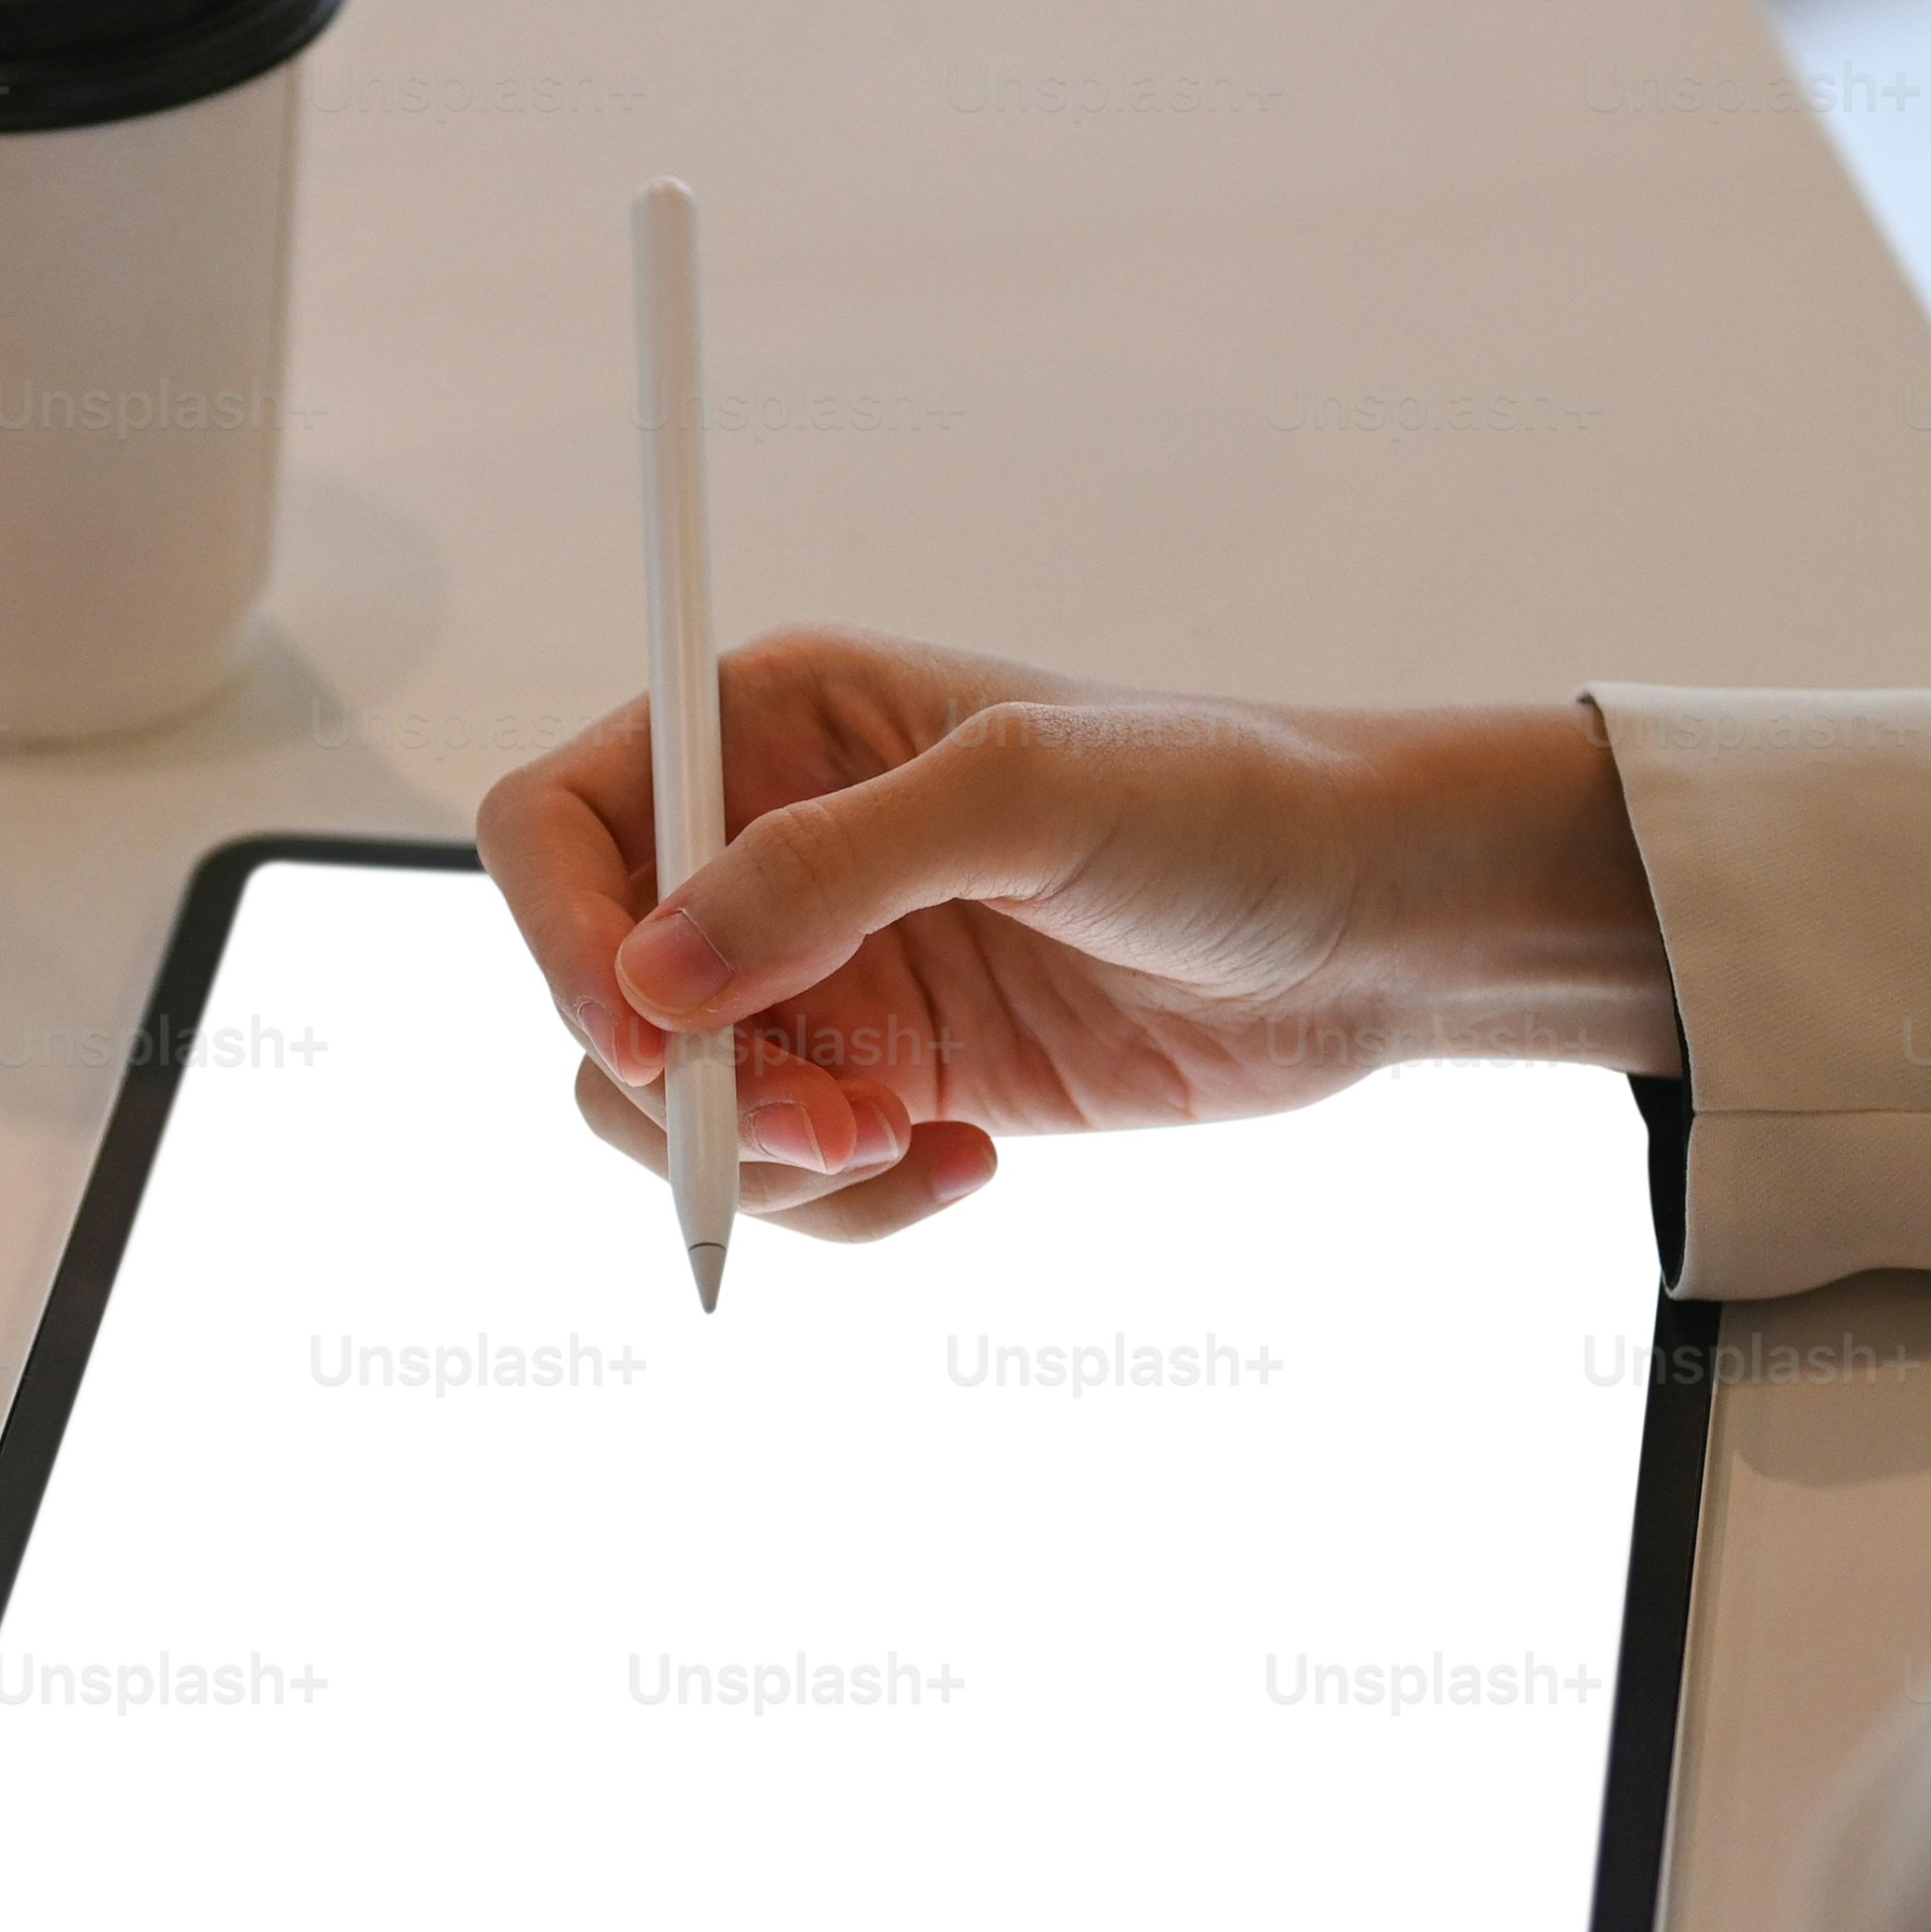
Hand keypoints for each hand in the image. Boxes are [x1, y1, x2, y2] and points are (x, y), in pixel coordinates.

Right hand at [469, 625, 1674, 1243]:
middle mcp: (770, 849)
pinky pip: (784, 1180)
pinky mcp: (886, 1084)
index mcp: (770, 725)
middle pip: (596, 990)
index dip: (560, 933)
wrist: (1373, 928)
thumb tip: (653, 982)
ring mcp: (823, 977)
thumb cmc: (1225, 806)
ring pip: (673, 1108)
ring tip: (903, 1148)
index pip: (557, 823)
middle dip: (678, 1086)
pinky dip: (842, 1207)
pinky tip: (966, 1167)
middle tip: (819, 1123)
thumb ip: (829, 869)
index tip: (645, 1034)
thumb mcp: (1029, 795)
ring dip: (759, 1163)